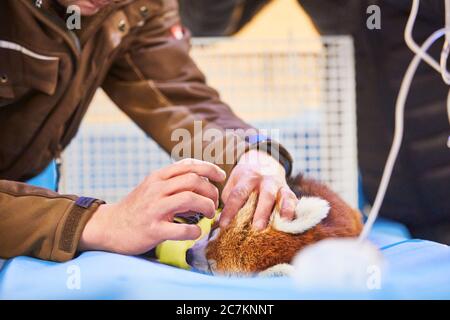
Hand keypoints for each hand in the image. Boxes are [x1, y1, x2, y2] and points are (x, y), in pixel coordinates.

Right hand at [78, 159, 225, 254]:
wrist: (109, 226)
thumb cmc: (137, 207)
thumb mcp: (152, 187)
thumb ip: (174, 181)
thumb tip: (203, 181)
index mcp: (158, 177)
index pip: (189, 165)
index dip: (210, 168)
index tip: (221, 176)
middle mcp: (156, 189)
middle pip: (193, 181)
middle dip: (211, 191)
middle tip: (214, 203)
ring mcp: (154, 209)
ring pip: (189, 199)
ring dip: (206, 207)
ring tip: (209, 215)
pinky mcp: (152, 230)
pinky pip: (181, 230)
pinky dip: (194, 231)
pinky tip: (196, 232)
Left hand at [220, 150, 297, 229]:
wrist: (264, 161)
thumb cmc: (245, 179)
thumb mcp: (233, 182)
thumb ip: (228, 200)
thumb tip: (219, 224)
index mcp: (248, 177)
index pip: (238, 194)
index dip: (230, 210)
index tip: (224, 225)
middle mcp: (266, 180)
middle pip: (265, 195)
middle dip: (261, 212)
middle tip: (257, 228)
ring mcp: (280, 185)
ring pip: (284, 196)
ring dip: (284, 210)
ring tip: (283, 224)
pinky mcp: (289, 191)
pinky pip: (295, 200)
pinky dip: (295, 211)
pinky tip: (293, 222)